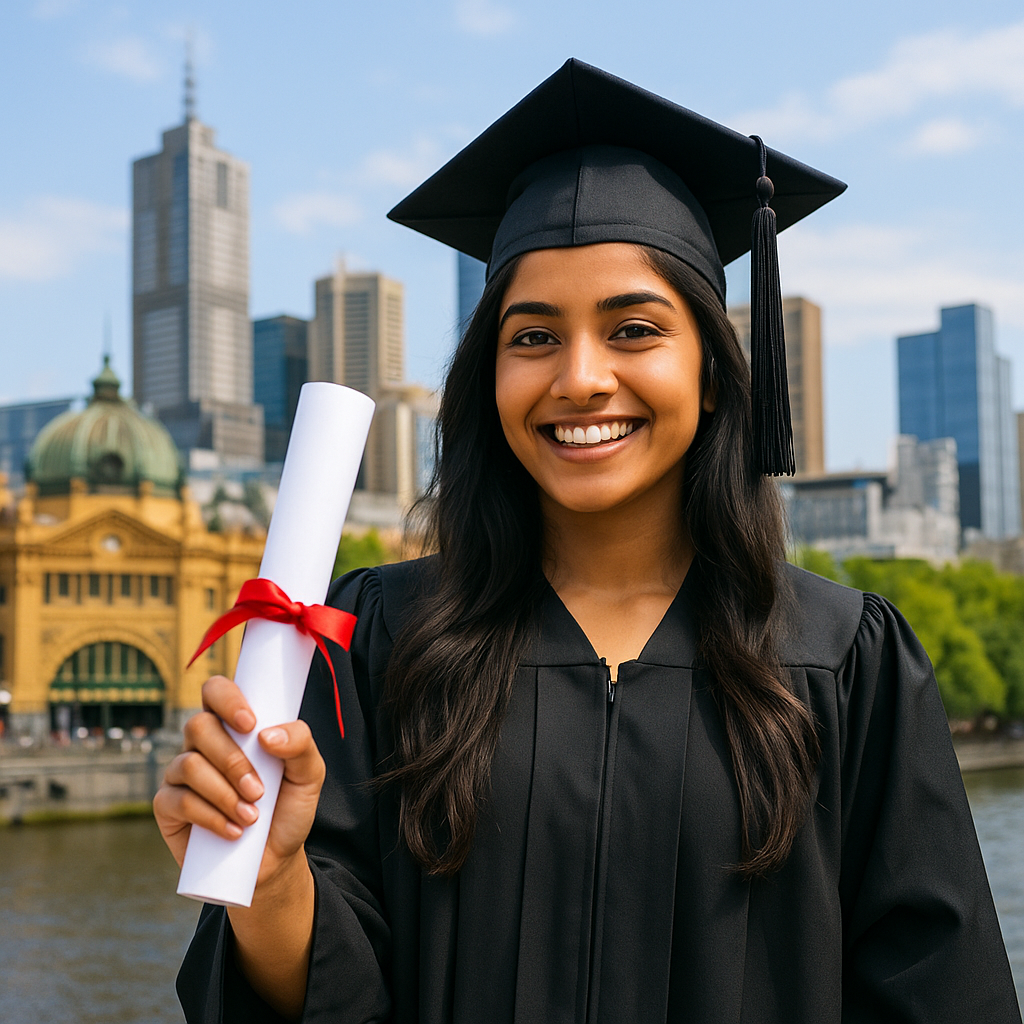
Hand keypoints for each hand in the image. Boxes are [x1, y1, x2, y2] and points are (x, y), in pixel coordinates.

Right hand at [153, 675, 325, 889]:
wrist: (274, 860)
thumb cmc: (288, 808)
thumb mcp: (309, 775)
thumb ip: (301, 744)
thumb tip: (267, 735)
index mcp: (234, 725)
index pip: (216, 690)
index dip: (227, 699)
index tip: (250, 724)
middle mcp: (203, 743)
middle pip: (199, 726)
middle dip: (232, 760)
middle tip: (259, 790)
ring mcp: (181, 773)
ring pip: (188, 764)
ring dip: (224, 793)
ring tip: (251, 817)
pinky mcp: (168, 806)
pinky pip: (177, 799)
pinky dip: (210, 817)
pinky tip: (233, 831)